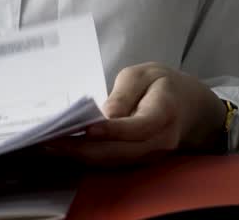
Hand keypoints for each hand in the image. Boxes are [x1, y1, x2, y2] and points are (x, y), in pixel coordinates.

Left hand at [43, 63, 225, 165]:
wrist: (189, 107)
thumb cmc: (163, 85)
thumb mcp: (144, 74)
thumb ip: (125, 93)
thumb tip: (105, 115)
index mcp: (164, 112)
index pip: (138, 128)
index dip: (112, 131)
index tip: (86, 128)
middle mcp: (160, 141)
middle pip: (120, 152)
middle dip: (83, 148)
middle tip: (50, 139)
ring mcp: (151, 156)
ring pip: (113, 162)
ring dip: (80, 156)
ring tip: (49, 145)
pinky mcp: (140, 162)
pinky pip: (113, 163)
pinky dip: (88, 158)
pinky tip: (65, 149)